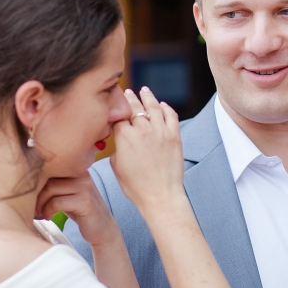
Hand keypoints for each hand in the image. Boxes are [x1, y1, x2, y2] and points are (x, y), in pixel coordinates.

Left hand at [35, 174, 117, 247]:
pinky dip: (48, 211)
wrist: (102, 227)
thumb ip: (54, 183)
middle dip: (36, 195)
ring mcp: (85, 186)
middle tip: (33, 208)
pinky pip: (57, 203)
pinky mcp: (85, 201)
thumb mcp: (67, 192)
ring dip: (40, 204)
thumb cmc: (80, 209)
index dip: (36, 182)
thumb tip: (26, 181)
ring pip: (50, 189)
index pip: (49, 167)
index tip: (29, 196)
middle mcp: (82, 173)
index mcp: (77, 168)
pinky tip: (49, 217)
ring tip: (40, 213)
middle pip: (48, 177)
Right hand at [110, 87, 185, 215]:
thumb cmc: (135, 186)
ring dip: (147, 97)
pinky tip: (162, 105)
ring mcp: (161, 131)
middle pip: (134, 106)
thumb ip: (117, 146)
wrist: (160, 196)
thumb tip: (118, 136)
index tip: (113, 103)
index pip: (117, 115)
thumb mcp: (116, 165)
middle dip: (129, 98)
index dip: (114, 108)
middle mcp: (143, 130)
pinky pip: (171, 115)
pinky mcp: (174, 136)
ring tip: (144, 90)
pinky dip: (166, 107)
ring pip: (153, 106)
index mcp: (124, 137)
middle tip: (126, 92)